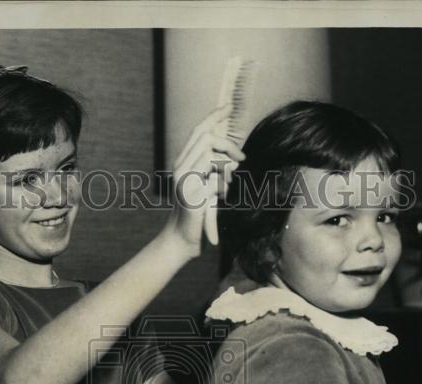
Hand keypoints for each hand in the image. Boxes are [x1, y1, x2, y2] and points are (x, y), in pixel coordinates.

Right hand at [163, 105, 244, 256]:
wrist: (182, 240)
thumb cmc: (198, 214)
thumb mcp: (206, 187)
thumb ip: (213, 170)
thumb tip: (232, 155)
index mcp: (182, 163)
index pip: (198, 132)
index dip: (213, 117)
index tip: (228, 106)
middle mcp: (180, 167)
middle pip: (205, 138)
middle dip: (227, 144)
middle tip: (241, 158)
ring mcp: (184, 179)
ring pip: (210, 155)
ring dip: (226, 168)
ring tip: (227, 186)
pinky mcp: (191, 193)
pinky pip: (215, 179)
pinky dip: (223, 188)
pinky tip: (220, 199)